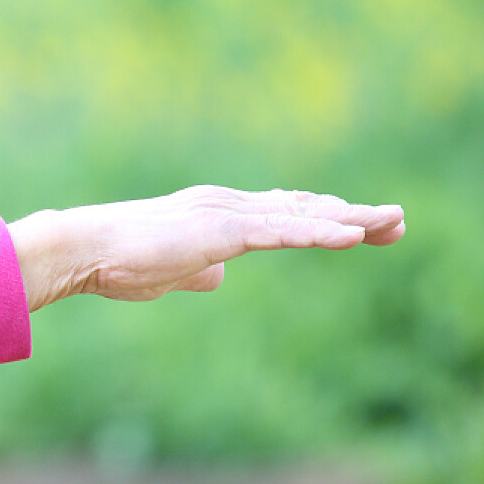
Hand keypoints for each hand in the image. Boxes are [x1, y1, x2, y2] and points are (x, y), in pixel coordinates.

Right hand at [9, 186, 404, 309]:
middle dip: (354, 216)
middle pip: (305, 208)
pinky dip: (320, 231)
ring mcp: (227, 214)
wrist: (84, 249)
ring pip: (303, 216)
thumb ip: (197, 270)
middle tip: (399, 222)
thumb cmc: (116, 262)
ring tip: (393, 222)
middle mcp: (230, 205)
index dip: (326, 219)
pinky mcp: (222, 230)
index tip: (364, 228)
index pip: (284, 213)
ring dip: (352, 219)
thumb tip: (218, 277)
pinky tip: (354, 235)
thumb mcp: (170, 271)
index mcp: (219, 214)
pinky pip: (283, 231)